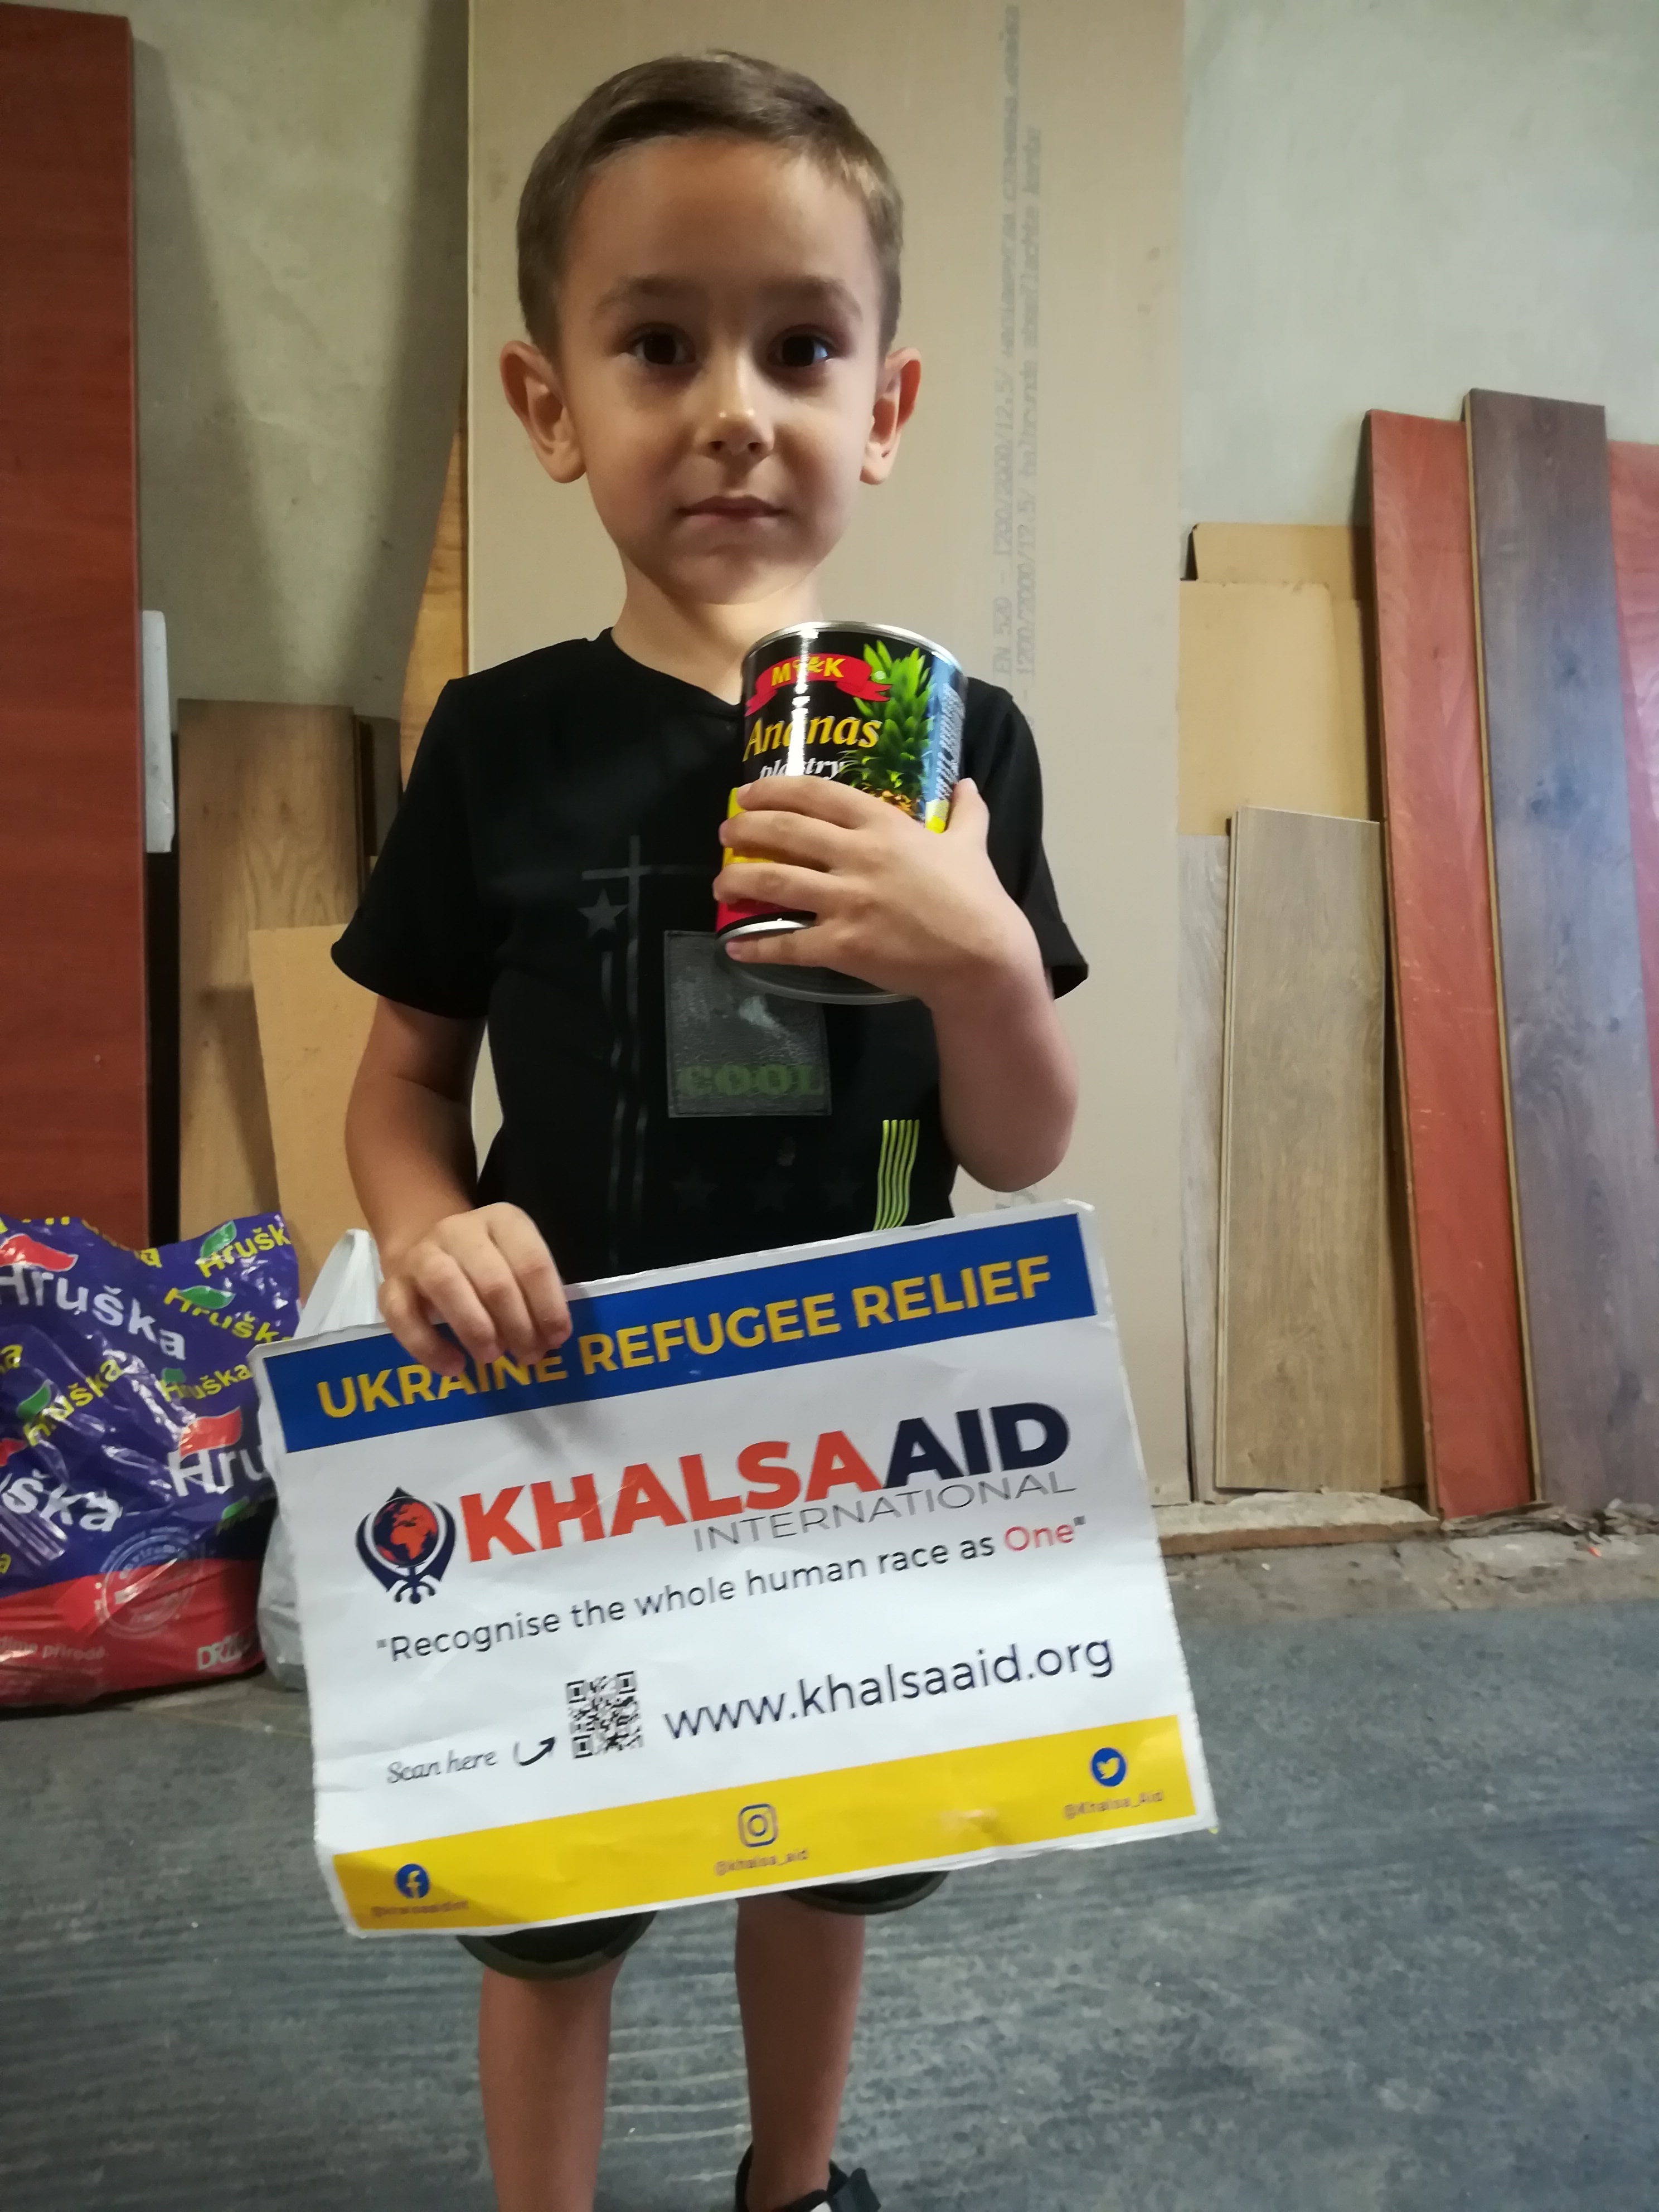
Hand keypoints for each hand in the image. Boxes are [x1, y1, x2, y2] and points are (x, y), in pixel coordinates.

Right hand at [377, 1202, 569, 1377]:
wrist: (424, 1245)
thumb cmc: (488, 1263)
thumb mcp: (517, 1264)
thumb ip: (535, 1294)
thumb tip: (551, 1338)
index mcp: (502, 1221)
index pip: (532, 1262)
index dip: (548, 1305)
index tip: (557, 1339)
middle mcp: (459, 1231)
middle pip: (493, 1279)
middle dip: (517, 1325)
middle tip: (528, 1356)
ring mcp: (422, 1255)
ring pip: (446, 1286)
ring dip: (475, 1328)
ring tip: (492, 1356)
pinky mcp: (391, 1284)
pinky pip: (402, 1315)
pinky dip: (428, 1346)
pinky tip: (453, 1366)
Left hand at [714, 777, 1039, 1007]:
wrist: (981, 957)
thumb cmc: (977, 898)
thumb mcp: (971, 845)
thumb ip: (966, 813)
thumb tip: (967, 784)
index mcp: (884, 825)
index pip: (817, 794)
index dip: (774, 789)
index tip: (748, 794)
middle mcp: (858, 855)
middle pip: (784, 832)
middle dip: (744, 829)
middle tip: (725, 833)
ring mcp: (847, 901)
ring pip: (774, 882)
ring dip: (737, 880)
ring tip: (720, 882)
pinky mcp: (842, 945)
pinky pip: (787, 944)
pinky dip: (755, 946)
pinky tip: (734, 948)